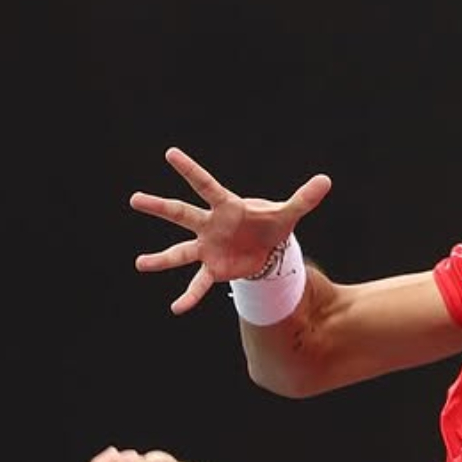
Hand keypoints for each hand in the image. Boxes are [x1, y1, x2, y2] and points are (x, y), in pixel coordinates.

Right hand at [129, 147, 331, 313]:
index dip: (189, 169)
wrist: (266, 249)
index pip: (205, 184)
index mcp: (226, 206)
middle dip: (159, 207)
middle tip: (135, 198)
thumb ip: (303, 198)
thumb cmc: (270, 225)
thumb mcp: (288, 213)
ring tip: (140, 263)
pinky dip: (189, 296)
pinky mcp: (212, 268)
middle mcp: (209, 225)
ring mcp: (207, 247)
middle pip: (181, 213)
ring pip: (179, 251)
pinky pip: (198, 283)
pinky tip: (176, 309)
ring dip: (160, 259)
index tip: (170, 153)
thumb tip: (327, 180)